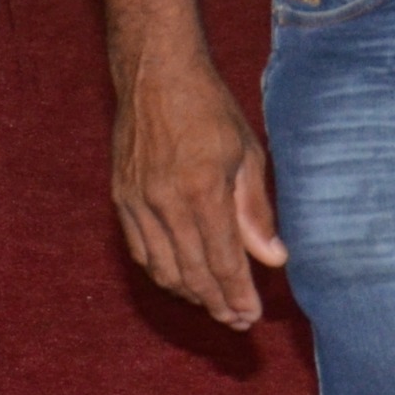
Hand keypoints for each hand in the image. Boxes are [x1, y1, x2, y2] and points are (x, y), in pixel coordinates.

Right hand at [110, 47, 285, 327]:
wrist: (156, 73)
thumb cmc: (209, 108)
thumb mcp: (246, 153)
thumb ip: (256, 211)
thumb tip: (273, 259)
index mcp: (203, 190)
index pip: (223, 261)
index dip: (238, 295)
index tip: (251, 316)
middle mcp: (166, 202)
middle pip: (192, 274)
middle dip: (217, 303)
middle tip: (236, 321)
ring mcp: (138, 202)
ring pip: (163, 270)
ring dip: (189, 294)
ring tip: (213, 304)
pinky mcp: (121, 198)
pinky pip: (141, 251)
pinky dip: (162, 273)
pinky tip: (180, 279)